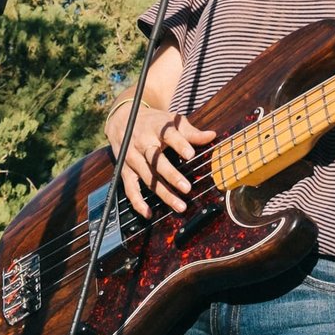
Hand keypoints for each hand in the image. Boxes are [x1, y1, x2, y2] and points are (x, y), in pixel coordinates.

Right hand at [106, 101, 214, 217]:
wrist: (123, 120)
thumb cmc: (154, 122)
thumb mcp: (171, 121)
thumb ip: (191, 132)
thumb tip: (212, 136)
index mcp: (156, 128)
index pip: (168, 135)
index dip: (179, 144)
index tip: (191, 154)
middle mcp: (142, 143)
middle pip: (156, 160)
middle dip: (171, 175)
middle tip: (187, 188)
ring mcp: (132, 158)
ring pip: (147, 178)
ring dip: (163, 193)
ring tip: (180, 206)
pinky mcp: (125, 170)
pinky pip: (130, 188)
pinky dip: (137, 202)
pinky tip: (149, 213)